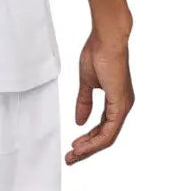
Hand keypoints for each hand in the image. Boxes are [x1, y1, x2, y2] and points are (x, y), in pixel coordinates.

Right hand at [66, 29, 134, 164]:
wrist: (107, 37)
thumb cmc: (98, 51)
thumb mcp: (88, 82)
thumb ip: (84, 101)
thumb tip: (80, 121)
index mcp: (116, 100)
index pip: (102, 127)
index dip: (88, 139)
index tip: (73, 146)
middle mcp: (122, 106)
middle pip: (105, 136)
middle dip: (87, 148)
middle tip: (71, 157)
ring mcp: (123, 106)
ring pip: (108, 136)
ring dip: (90, 147)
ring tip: (74, 154)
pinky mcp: (120, 103)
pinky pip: (109, 130)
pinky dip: (95, 140)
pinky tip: (83, 145)